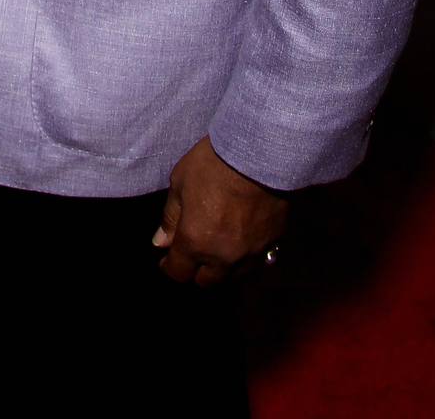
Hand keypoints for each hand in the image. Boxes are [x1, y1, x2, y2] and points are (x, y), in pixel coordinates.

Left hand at [154, 135, 287, 284]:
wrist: (259, 154)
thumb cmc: (212, 164)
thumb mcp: (180, 183)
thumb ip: (171, 217)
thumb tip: (161, 242)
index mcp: (195, 242)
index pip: (179, 272)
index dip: (170, 267)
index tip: (167, 259)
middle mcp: (223, 257)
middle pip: (207, 281)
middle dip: (196, 270)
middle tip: (193, 254)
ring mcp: (250, 254)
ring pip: (233, 277)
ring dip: (222, 268)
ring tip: (217, 250)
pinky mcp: (273, 245)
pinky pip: (256, 263)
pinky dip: (245, 260)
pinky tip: (242, 244)